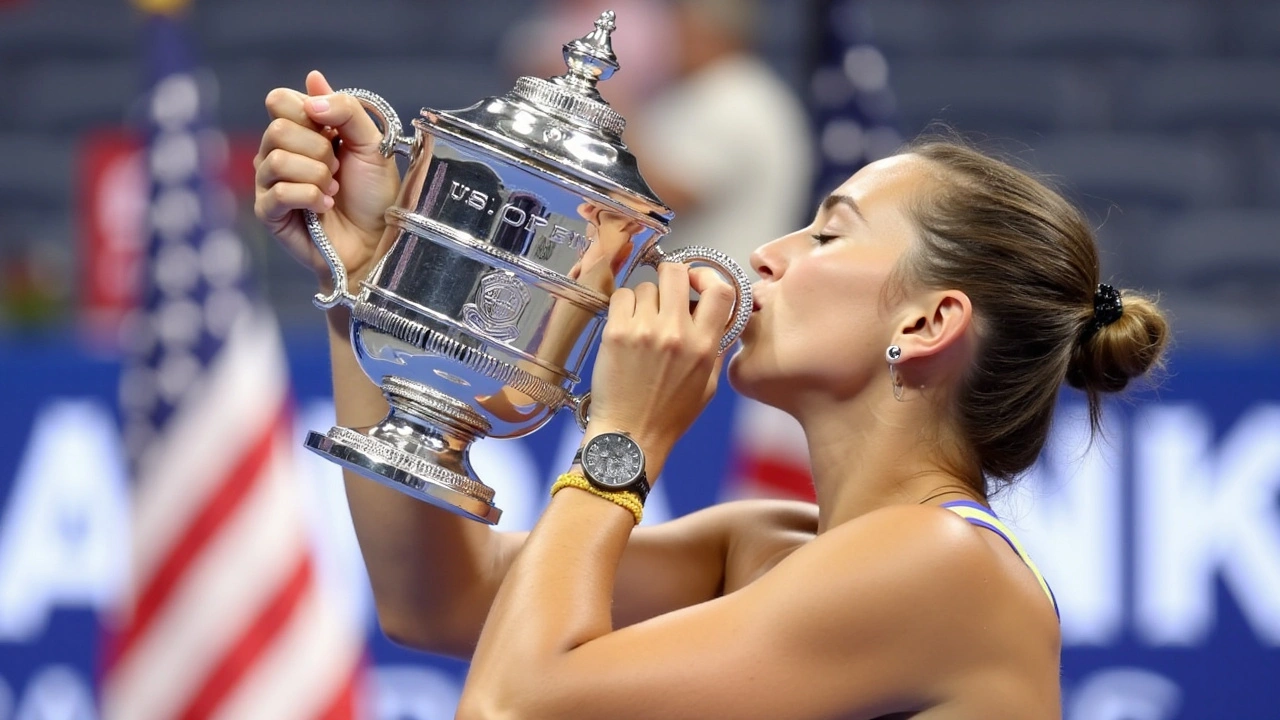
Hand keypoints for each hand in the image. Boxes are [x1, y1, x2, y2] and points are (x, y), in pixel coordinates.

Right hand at [253, 70, 400, 291]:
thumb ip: (346, 108)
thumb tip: (311, 81)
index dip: (308, 112)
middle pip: (277, 128)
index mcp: (301, 131)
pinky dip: (309, 197)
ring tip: (334, 191)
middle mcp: (279, 152)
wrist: (377, 242)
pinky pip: (279, 191)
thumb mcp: (372, 143)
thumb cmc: (375, 195)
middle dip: (318, 149)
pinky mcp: (269, 212)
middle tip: (337, 169)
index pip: (279, 100)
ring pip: (276, 159)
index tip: (335, 134)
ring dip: (317, 175)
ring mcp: (270, 182)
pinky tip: (325, 207)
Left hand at [584, 263, 736, 472]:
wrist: (630, 435)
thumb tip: (715, 317)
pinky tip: (625, 325)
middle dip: (672, 275)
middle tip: (666, 290)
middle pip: (677, 272)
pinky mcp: (616, 333)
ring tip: (642, 322)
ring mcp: (644, 330)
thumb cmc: (669, 415)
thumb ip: (715, 348)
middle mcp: (676, 333)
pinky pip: (621, 296)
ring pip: (646, 286)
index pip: (720, 289)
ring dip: (645, 298)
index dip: (707, 275)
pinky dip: (623, 305)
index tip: (697, 280)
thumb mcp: (707, 384)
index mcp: (704, 346)